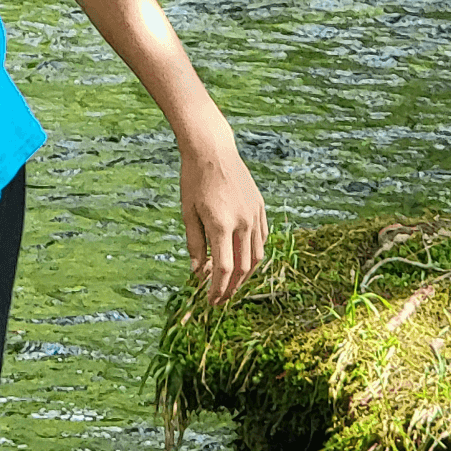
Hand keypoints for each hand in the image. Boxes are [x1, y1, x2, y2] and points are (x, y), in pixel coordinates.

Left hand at [180, 133, 267, 304]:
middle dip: (232, 287)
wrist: (212, 149)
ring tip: (233, 283)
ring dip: (246, 274)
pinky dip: (255, 254)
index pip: (223, 268)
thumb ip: (194, 244)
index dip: (218, 289)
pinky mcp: (260, 207)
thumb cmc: (194, 179)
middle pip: (243, 267)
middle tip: (222, 299)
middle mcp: (242, 222)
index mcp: (221, 224)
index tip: (211, 301)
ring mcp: (254, 214)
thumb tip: (197, 272)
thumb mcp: (188, 212)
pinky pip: (263, 238)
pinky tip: (244, 260)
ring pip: (257, 256)